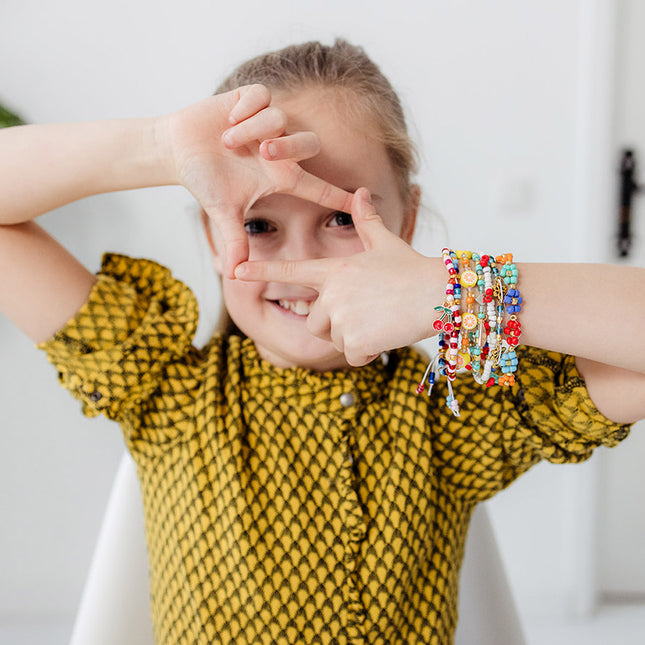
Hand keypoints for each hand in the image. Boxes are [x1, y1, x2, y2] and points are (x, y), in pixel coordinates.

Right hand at [159, 84, 352, 276]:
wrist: (179, 149)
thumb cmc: (206, 180)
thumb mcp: (222, 212)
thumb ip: (234, 241)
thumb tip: (234, 275)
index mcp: (280, 176)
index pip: (318, 189)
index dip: (340, 196)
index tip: (364, 202)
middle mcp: (280, 149)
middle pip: (309, 143)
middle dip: (289, 146)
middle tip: (262, 153)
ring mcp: (267, 124)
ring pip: (280, 119)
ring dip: (253, 130)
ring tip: (227, 142)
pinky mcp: (251, 99)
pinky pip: (262, 97)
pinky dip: (245, 109)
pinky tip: (228, 120)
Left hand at [235, 188, 441, 365]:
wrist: (438, 294)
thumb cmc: (413, 268)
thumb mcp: (387, 244)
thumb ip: (367, 221)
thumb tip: (360, 191)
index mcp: (335, 270)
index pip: (290, 271)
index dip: (261, 271)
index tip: (234, 271)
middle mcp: (332, 293)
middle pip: (314, 320)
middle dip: (335, 324)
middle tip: (365, 314)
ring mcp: (343, 318)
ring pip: (332, 339)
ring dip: (352, 339)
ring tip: (378, 322)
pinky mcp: (356, 341)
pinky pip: (351, 356)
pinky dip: (367, 353)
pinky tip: (385, 336)